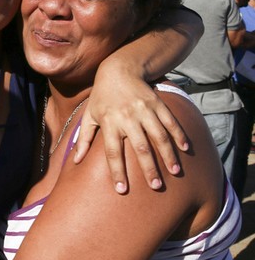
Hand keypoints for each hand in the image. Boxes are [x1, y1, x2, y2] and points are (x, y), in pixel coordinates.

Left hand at [75, 65, 187, 193]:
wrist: (119, 70)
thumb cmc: (102, 97)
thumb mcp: (89, 115)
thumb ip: (84, 138)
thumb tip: (75, 160)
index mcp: (109, 122)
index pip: (113, 152)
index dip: (117, 171)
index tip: (122, 189)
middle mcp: (127, 117)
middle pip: (140, 147)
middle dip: (149, 168)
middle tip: (156, 187)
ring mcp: (144, 110)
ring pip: (159, 136)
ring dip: (168, 155)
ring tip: (175, 172)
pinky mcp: (157, 103)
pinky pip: (170, 121)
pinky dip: (179, 135)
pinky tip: (185, 149)